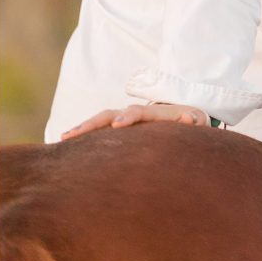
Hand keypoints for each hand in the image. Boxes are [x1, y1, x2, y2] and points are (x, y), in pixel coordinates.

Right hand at [60, 103, 210, 139]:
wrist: (185, 116)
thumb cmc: (192, 122)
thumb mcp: (197, 120)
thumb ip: (195, 119)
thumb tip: (190, 119)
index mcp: (155, 112)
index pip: (138, 112)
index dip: (128, 117)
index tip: (117, 125)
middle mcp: (136, 114)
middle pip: (112, 114)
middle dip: (93, 123)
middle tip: (73, 134)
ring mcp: (126, 121)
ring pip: (102, 122)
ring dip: (84, 128)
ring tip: (64, 138)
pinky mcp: (121, 132)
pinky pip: (101, 132)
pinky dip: (86, 137)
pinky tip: (67, 148)